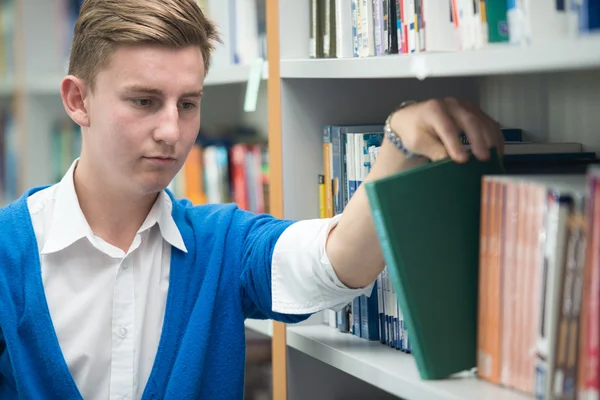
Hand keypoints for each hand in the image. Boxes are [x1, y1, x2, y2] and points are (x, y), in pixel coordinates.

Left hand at [388, 97, 503, 163]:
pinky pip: (488, 122)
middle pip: (469, 121)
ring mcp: (465, 107)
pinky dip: (495, 136)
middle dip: (478, 140)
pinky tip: (497, 150)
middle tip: (483, 158)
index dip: (456, 144)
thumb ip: (434, 150)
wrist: (413, 119)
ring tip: (494, 157)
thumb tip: (449, 161)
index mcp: (434, 110)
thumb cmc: (414, 130)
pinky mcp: (474, 112)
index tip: (462, 160)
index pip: (447, 128)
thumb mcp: (418, 142)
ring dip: (491, 139)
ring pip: (483, 120)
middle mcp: (451, 105)